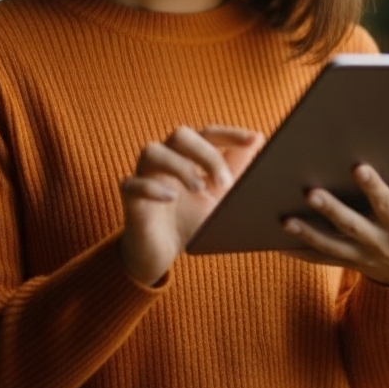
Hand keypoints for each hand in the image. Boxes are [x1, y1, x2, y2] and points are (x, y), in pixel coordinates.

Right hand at [119, 125, 264, 285]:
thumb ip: (235, 168)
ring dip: (179, 166)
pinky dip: (152, 188)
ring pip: (152, 151)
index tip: (254, 140)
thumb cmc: (191, 220)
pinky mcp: (130, 198)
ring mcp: (145, 175)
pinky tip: (171, 198)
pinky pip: (132, 184)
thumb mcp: (220, 196)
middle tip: (224, 182)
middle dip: (206, 154)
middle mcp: (165, 159)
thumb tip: (259, 138)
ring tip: (198, 188)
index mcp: (188, 155)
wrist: (162, 253)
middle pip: (180, 135)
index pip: (208, 133)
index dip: (230, 134)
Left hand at [281, 143, 388, 285]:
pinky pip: (316, 258)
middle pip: (352, 227)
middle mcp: (379, 244)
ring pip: (329, 246)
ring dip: (306, 234)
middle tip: (310, 191)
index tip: (358, 167)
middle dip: (332, 210)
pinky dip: (295, 250)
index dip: (373, 189)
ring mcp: (359, 257)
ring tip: (285, 219)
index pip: (387, 206)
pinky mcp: (343, 263)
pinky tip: (274, 238)